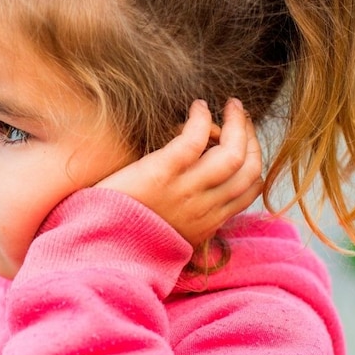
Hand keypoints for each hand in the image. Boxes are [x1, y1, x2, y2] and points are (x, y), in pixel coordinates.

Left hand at [98, 98, 262, 247]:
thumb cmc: (127, 232)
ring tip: (231, 105)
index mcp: (208, 222)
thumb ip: (189, 214)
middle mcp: (204, 208)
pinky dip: (202, 120)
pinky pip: (194, 140)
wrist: (99, 249)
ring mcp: (185, 191)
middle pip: (249, 168)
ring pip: (231, 154)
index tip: (246, 140)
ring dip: (237, 123)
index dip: (255, 160)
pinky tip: (198, 108)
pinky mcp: (161, 173)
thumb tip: (200, 190)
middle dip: (251, 137)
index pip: (251, 189)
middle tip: (242, 115)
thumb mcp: (170, 232)